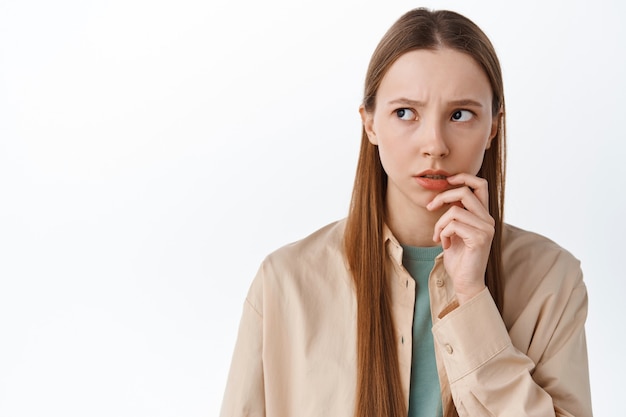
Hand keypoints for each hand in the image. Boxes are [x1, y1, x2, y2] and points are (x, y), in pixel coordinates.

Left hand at [426, 173, 494, 304]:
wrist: (465, 282)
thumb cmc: (459, 258)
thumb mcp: (455, 231)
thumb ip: (455, 214)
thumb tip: (444, 195)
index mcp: (483, 215)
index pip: (480, 184)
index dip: (463, 177)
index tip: (447, 180)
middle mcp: (488, 219)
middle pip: (464, 192)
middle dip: (442, 197)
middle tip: (430, 207)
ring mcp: (486, 229)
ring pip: (454, 211)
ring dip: (439, 224)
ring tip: (438, 236)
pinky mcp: (480, 238)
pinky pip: (452, 225)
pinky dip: (442, 234)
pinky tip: (444, 245)